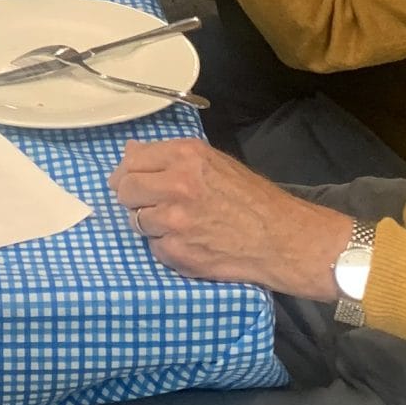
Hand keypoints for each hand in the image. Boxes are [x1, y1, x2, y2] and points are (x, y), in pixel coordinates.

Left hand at [112, 138, 351, 293]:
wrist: (280, 239)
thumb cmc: (251, 198)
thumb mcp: (213, 162)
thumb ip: (169, 156)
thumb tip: (129, 152)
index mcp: (185, 156)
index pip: (131, 161)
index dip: (128, 173)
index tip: (133, 181)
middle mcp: (177, 185)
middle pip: (125, 191)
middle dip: (133, 199)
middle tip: (152, 205)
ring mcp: (175, 221)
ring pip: (136, 221)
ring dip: (152, 224)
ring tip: (181, 224)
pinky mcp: (177, 253)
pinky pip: (154, 248)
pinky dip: (167, 247)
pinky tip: (191, 243)